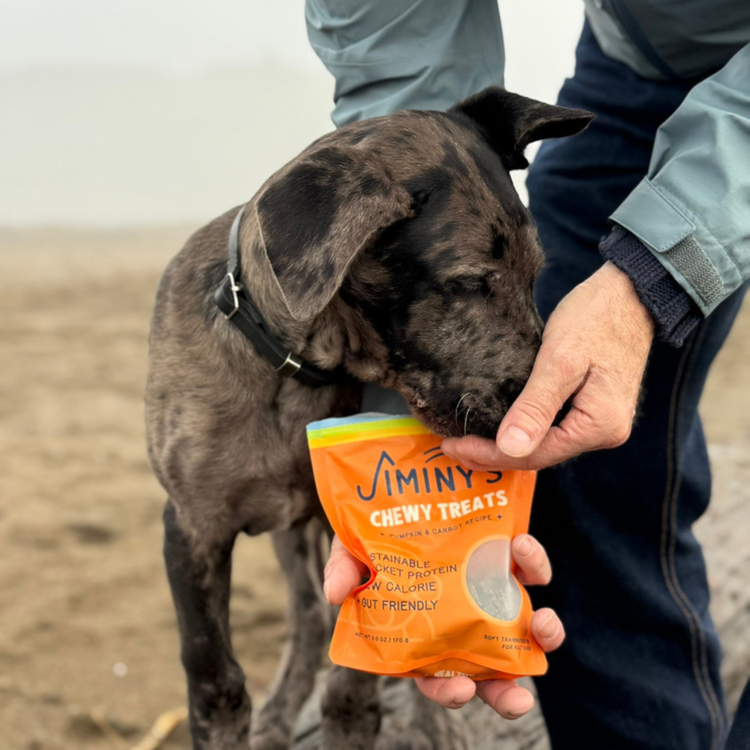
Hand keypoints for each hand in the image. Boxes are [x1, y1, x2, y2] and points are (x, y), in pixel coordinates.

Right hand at [324, 534, 563, 719]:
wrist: (402, 484)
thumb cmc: (373, 530)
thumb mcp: (351, 550)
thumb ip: (343, 571)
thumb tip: (334, 595)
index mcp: (422, 629)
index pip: (435, 676)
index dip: (448, 691)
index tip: (463, 691)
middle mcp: (461, 616)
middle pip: (488, 668)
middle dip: (506, 691)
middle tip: (518, 699)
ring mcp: (488, 589)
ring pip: (523, 627)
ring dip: (542, 633)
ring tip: (545, 624)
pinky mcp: (508, 557)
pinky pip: (530, 569)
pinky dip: (533, 563)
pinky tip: (521, 546)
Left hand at [442, 262, 653, 470]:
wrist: (631, 293)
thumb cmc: (596, 318)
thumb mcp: (559, 360)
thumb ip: (535, 406)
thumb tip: (510, 448)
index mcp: (598, 426)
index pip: (534, 455)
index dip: (490, 454)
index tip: (452, 445)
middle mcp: (603, 433)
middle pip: (539, 455)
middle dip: (493, 454)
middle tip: (451, 447)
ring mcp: (600, 422)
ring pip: (544, 445)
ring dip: (505, 446)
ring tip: (466, 442)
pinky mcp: (593, 408)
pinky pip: (552, 430)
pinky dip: (523, 430)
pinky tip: (499, 427)